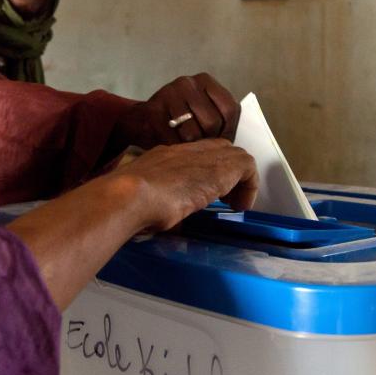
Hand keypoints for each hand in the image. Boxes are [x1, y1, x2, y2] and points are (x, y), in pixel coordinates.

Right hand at [109, 139, 257, 230]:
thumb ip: (158, 208)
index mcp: (163, 158)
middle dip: (225, 172)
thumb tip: (168, 225)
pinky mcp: (221, 167)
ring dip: (238, 181)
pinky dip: (249, 186)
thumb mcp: (144, 204)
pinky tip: (239, 207)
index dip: (204, 172)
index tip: (204, 195)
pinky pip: (248, 167)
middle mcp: (184, 151)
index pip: (193, 156)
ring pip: (234, 155)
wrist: (129, 195)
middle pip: (218, 149)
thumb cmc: (126, 204)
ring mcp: (203, 155)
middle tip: (223, 200)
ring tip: (233, 205)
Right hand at [113, 73, 240, 147]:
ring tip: (185, 148)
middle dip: (209, 142)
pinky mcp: (153, 109)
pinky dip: (174, 149)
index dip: (228, 132)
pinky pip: (172, 139)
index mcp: (206, 81)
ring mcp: (169, 94)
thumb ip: (219, 122)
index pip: (230, 109)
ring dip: (190, 148)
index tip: (222, 144)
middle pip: (213, 123)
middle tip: (201, 149)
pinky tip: (171, 147)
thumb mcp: (201, 113)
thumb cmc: (179, 122)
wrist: (140, 122)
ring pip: (192, 134)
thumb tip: (236, 148)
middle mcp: (187, 83)